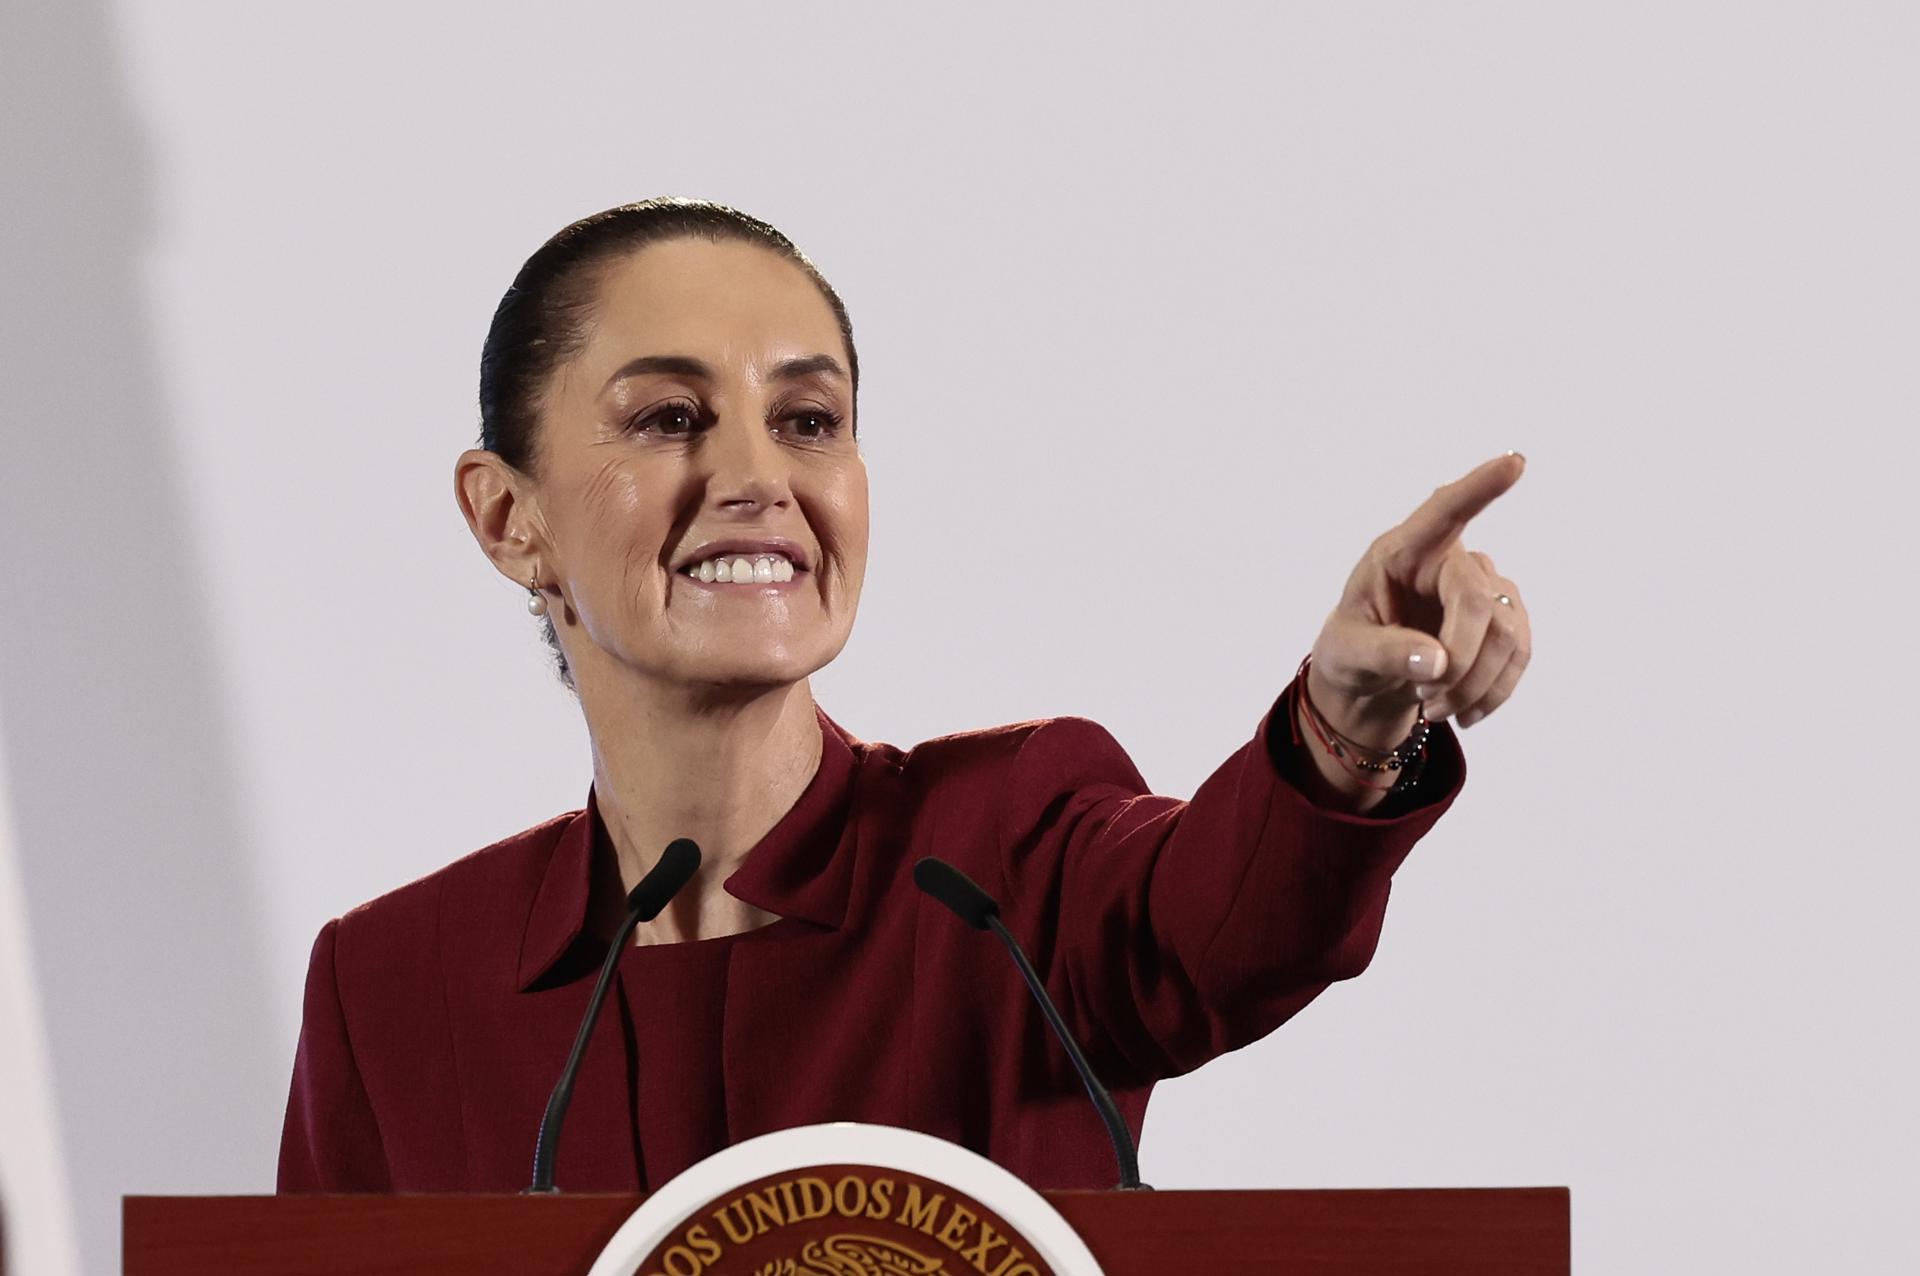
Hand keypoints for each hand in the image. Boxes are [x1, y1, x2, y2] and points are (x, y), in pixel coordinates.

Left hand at [1308, 452, 1531, 739]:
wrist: (1369, 680)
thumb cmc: (1350, 651)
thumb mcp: (1347, 655)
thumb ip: (1384, 654)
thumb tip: (1439, 662)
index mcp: (1399, 553)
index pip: (1442, 511)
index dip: (1479, 488)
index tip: (1515, 462)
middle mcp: (1446, 561)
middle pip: (1477, 598)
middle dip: (1459, 659)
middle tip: (1427, 701)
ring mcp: (1480, 586)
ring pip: (1506, 632)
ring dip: (1474, 684)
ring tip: (1435, 709)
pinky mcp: (1503, 619)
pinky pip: (1520, 653)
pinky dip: (1495, 691)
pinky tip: (1466, 712)